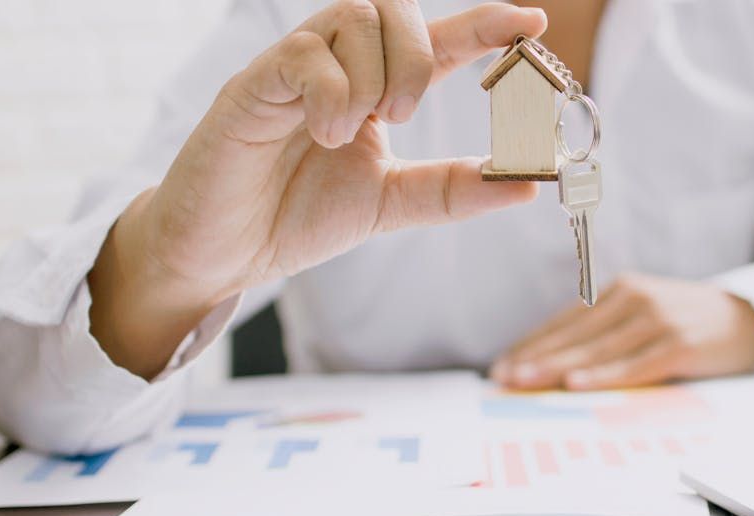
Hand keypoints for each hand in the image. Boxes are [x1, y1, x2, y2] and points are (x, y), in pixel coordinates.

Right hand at [89, 2, 547, 377]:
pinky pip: (305, 55)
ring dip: (374, 76)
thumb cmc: (295, 218)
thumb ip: (453, 191)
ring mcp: (293, 69)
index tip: (531, 22)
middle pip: (393, 8)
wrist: (222, 253)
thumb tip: (527, 184)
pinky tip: (323, 135)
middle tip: (402, 117)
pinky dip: (331, 94)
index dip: (482, 27)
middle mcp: (336, 66)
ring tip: (352, 132)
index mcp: (371, 89)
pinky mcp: (252, 85)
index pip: (435, 43)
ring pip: (354, 16)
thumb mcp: (391, 205)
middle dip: (419, 56)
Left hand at [491, 274, 753, 389]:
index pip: (565, 322)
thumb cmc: (687, 323)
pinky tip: (577, 384)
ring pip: (597, 349)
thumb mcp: (645, 316)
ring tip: (525, 382)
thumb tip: (555, 368)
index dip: (531, 345)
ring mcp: (658, 320)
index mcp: (620, 291)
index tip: (500, 367)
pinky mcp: (679, 343)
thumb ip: (607, 334)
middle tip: (502, 379)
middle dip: (534, 358)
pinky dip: (604, 375)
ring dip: (557, 368)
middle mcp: (635, 298)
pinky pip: (634, 364)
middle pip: (575, 335)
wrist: (749, 318)